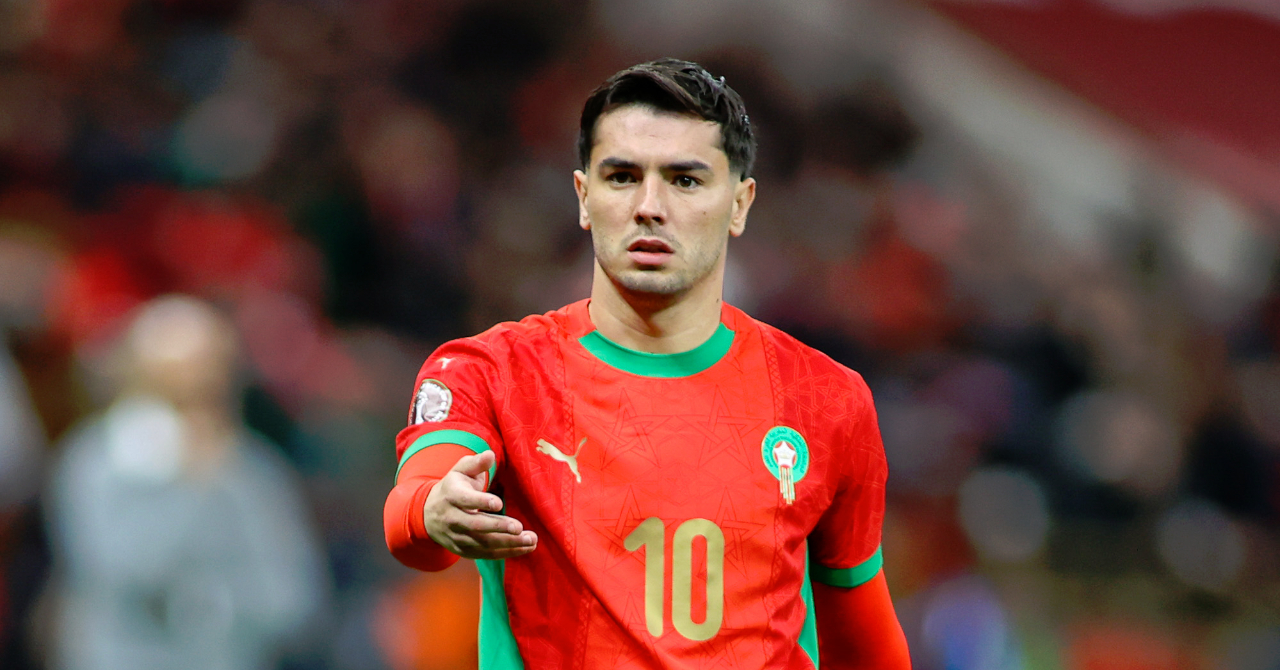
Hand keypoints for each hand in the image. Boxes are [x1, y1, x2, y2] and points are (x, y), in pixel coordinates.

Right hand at [423, 450, 537, 558]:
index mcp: (451, 495)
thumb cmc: (453, 487)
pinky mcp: (464, 550)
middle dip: (498, 527)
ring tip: (530, 540)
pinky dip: (506, 552)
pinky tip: (524, 548)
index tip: (498, 503)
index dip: (481, 502)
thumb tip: (490, 454)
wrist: (428, 514)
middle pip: (475, 525)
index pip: (465, 500)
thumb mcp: (461, 470)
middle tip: (519, 528)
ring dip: (508, 543)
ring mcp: (457, 536)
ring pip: (483, 543)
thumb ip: (476, 463)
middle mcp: (452, 518)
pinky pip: (485, 554)